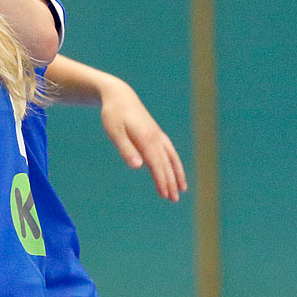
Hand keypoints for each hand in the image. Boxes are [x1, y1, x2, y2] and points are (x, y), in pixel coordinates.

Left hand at [98, 80, 186, 201]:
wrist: (120, 96)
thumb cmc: (113, 115)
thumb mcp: (115, 133)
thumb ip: (126, 149)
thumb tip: (138, 166)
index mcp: (146, 139)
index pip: (156, 164)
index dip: (161, 180)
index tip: (165, 195)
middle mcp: (156, 137)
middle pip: (166, 164)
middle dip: (171, 182)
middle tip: (174, 199)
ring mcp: (158, 135)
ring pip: (171, 157)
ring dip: (177, 174)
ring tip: (182, 190)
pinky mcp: (156, 133)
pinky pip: (169, 151)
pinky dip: (174, 162)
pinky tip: (174, 171)